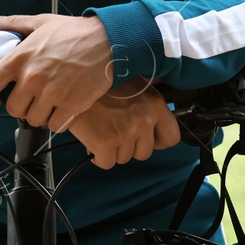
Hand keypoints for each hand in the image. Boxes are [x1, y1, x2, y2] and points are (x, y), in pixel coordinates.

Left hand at [0, 13, 113, 126]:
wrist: (109, 40)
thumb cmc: (75, 31)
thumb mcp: (42, 22)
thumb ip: (14, 23)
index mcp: (20, 57)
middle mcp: (32, 77)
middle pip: (13, 108)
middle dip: (21, 106)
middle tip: (32, 99)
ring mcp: (51, 93)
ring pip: (33, 119)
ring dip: (40, 115)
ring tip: (49, 103)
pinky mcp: (70, 105)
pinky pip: (54, 126)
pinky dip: (58, 121)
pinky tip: (63, 109)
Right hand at [65, 81, 181, 168]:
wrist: (73, 82)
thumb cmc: (103, 83)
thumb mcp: (135, 84)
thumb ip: (148, 105)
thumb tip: (156, 123)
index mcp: (155, 104)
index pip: (172, 138)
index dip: (157, 141)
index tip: (145, 139)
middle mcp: (144, 119)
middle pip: (145, 152)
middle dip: (130, 146)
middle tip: (116, 131)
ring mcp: (126, 132)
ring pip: (125, 158)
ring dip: (113, 149)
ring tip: (103, 129)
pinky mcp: (106, 143)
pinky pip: (107, 163)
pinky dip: (98, 156)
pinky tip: (93, 139)